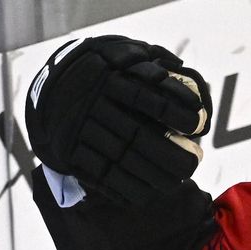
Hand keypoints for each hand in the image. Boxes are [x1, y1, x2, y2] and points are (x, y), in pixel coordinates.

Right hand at [24, 35, 212, 204]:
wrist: (52, 87)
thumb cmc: (105, 73)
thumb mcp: (122, 56)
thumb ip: (152, 65)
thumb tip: (186, 75)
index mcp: (106, 77)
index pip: (144, 97)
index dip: (174, 112)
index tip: (198, 124)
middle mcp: (91, 103)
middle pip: (135, 134)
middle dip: (170, 153)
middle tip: (195, 161)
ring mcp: (79, 129)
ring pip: (120, 158)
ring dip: (154, 175)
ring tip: (178, 181)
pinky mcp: (69, 150)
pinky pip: (100, 175)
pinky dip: (127, 188)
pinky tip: (149, 193)